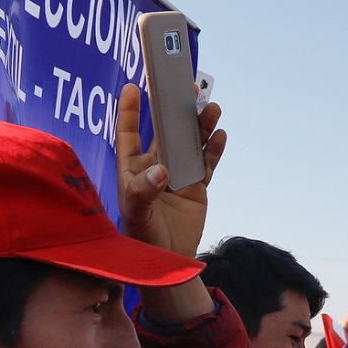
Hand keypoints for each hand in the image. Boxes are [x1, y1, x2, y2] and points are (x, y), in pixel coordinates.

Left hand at [114, 83, 228, 256]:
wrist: (168, 260)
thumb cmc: (142, 237)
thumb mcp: (136, 214)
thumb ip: (144, 191)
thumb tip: (161, 171)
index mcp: (132, 169)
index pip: (129, 134)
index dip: (130, 111)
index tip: (134, 87)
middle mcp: (155, 167)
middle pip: (166, 132)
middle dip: (176, 110)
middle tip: (187, 87)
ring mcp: (178, 176)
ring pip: (190, 143)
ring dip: (200, 126)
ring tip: (211, 109)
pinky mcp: (197, 187)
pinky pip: (206, 164)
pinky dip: (213, 150)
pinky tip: (219, 135)